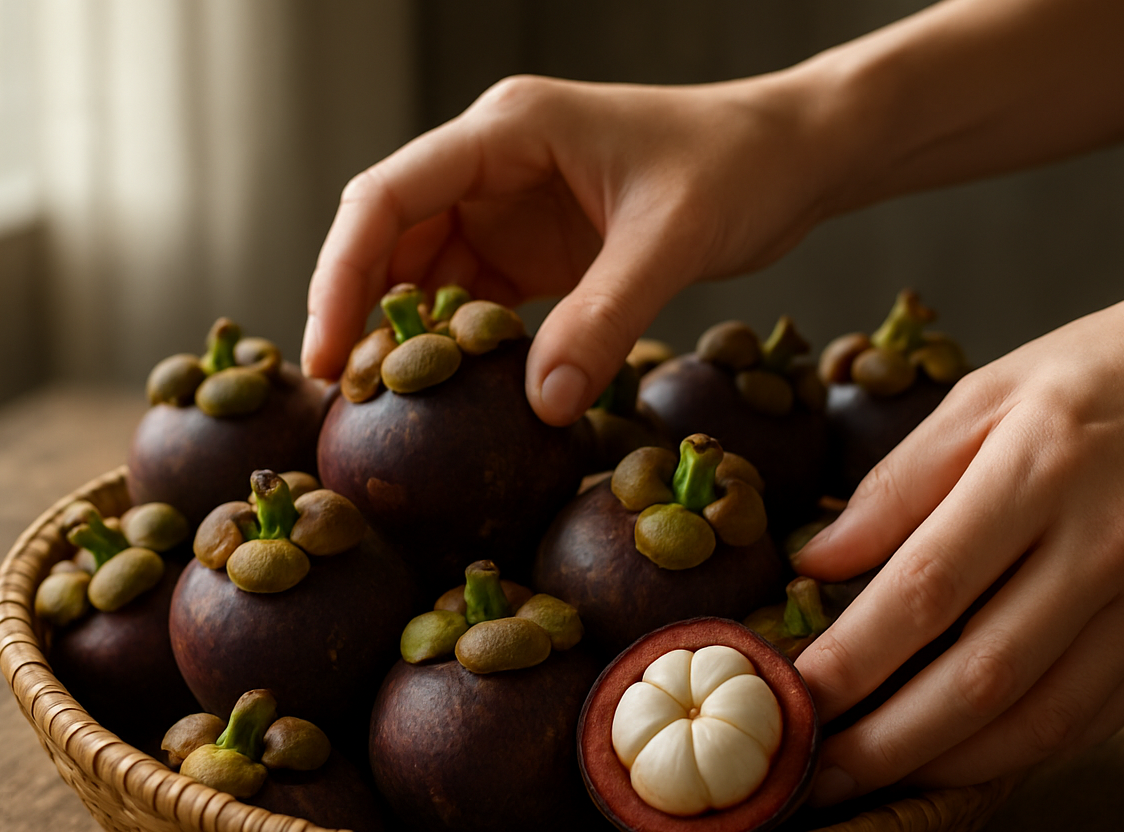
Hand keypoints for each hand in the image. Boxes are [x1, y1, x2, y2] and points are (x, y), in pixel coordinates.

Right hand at [302, 72, 834, 423]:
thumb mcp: (671, 241)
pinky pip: (480, 299)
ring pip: (429, 272)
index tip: (329, 353)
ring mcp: (513, 205)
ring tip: (390, 409)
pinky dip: (465, 345)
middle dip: (362, 312)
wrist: (794, 157)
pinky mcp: (541, 248)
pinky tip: (458, 395)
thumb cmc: (739, 168)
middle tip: (344, 400)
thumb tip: (542, 405)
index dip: (343, 274)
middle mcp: (494, 161)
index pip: (388, 196)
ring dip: (413, 335)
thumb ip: (605, 317)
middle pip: (391, 237)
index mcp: (507, 130)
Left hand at [791, 275, 1123, 800]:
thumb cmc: (1119, 365)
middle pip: (978, 676)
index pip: (924, 588)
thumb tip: (814, 560)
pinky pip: (1097, 718)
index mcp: (1042, 465)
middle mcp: (1105, 543)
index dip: (849, 656)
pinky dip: (1021, 753)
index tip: (787, 693)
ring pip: (1039, 718)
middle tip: (811, 772)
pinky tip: (960, 760)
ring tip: (871, 780)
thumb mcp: (996, 388)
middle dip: (882, 741)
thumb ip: (901, 480)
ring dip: (944, 765)